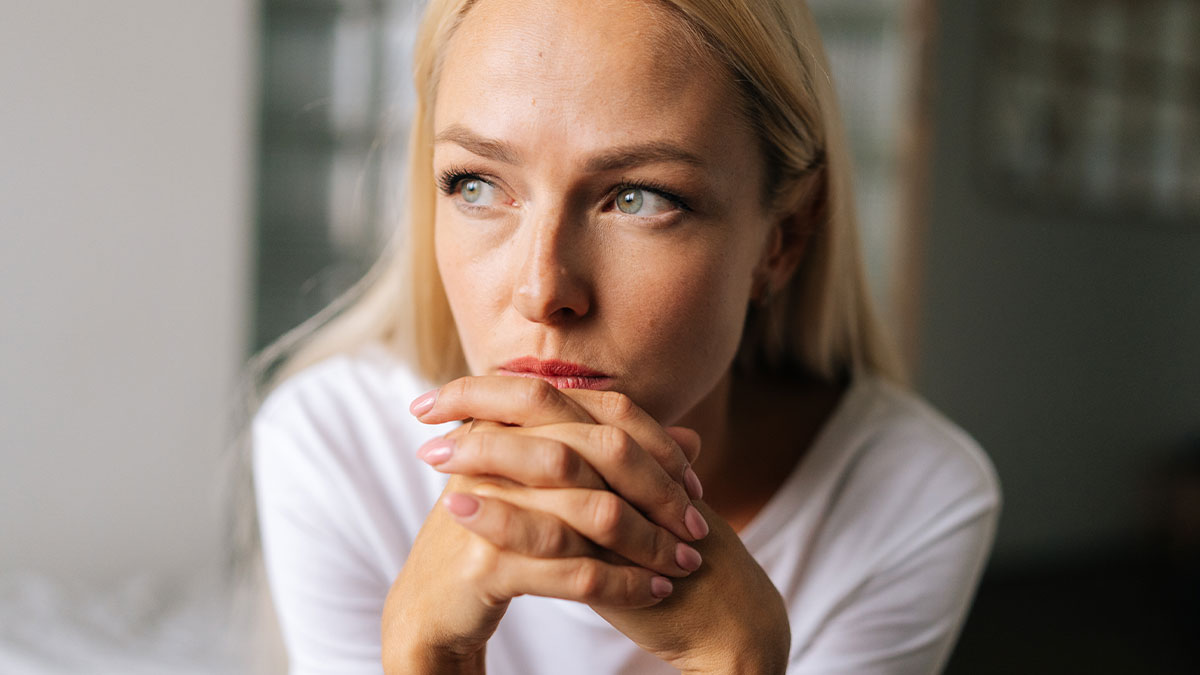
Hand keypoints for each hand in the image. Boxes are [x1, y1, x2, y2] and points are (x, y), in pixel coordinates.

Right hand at [381, 376, 705, 673]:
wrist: (436, 601)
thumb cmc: (504, 532)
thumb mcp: (559, 488)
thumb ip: (620, 460)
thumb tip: (695, 439)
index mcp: (513, 419)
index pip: (605, 412)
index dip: (659, 443)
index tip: (694, 482)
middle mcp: (496, 448)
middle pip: (600, 454)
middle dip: (660, 492)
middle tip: (698, 526)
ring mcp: (488, 503)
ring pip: (592, 513)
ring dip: (649, 542)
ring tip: (684, 563)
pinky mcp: (486, 561)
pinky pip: (573, 570)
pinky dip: (622, 583)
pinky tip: (654, 593)